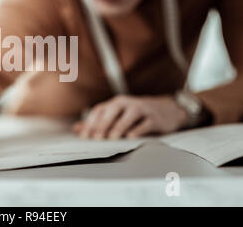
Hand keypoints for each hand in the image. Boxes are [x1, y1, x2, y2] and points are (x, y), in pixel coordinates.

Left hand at [72, 95, 187, 138]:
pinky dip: (138, 129)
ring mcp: (142, 109)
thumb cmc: (136, 113)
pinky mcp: (154, 118)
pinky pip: (145, 122)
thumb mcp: (117, 115)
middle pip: (113, 111)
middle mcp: (127, 103)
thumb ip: (97, 122)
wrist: (166, 110)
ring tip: (112, 138)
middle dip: (103, 124)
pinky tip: (131, 137)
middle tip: (97, 137)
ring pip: (129, 115)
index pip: (100, 110)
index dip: (91, 122)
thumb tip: (76, 129)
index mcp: (116, 103)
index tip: (85, 136)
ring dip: (119, 126)